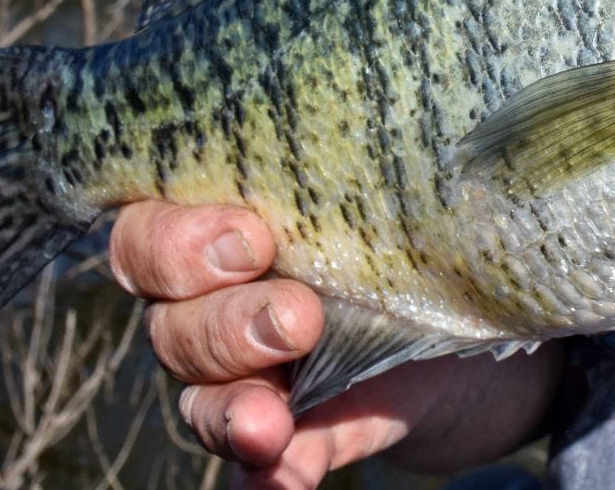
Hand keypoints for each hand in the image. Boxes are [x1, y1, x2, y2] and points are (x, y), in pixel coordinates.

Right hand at [109, 202, 560, 489]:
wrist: (468, 308)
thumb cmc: (403, 216)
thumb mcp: (386, 191)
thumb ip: (372, 182)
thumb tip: (426, 156)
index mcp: (217, 223)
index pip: (147, 231)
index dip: (178, 239)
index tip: (253, 235)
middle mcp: (210, 303)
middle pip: (171, 321)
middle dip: (226, 324)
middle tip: (298, 319)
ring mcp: (245, 378)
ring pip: (201, 396)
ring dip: (235, 408)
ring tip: (273, 422)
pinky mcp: (295, 437)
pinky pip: (259, 468)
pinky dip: (270, 475)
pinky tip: (285, 476)